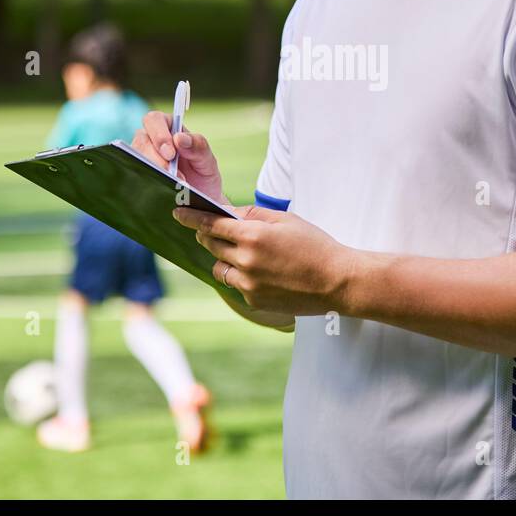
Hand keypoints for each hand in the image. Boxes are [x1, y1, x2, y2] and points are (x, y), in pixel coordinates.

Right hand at [132, 111, 224, 202]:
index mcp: (167, 127)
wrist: (200, 200)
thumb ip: (198, 146)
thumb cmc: (203, 175)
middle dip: (156, 158)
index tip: (171, 153)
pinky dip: (146, 184)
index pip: (154, 120)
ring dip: (152, 172)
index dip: (159, 135)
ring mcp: (141, 158)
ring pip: (135, 159)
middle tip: (172, 175)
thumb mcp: (208, 161)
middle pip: (142, 141)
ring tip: (172, 186)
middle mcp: (150, 140)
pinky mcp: (137, 176)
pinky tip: (160, 191)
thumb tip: (179, 138)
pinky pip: (134, 177)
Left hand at [173, 204, 353, 316]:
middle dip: (208, 236)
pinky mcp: (254, 301)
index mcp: (253, 236)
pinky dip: (241, 277)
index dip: (192, 218)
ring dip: (225, 259)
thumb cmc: (316, 245)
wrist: (338, 281)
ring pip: (220, 268)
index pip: (211, 224)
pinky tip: (263, 273)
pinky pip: (236, 285)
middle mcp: (246, 261)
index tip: (178, 213)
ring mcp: (248, 284)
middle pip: (212, 246)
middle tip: (212, 231)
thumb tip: (230, 213)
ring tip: (245, 255)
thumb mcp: (287, 220)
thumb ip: (254, 215)